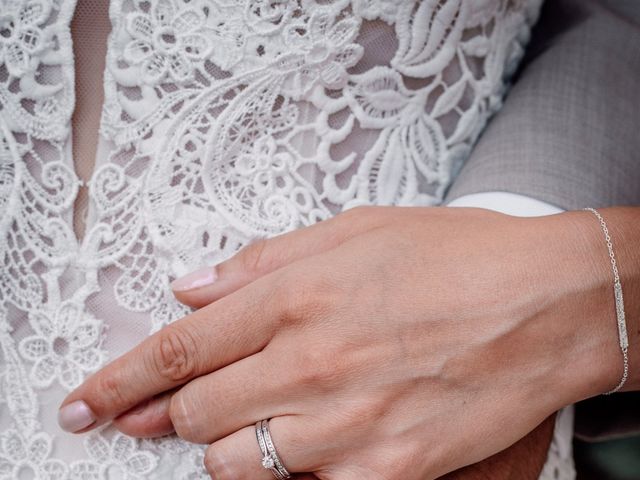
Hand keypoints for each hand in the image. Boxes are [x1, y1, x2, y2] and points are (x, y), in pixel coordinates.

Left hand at [58, 206, 632, 478]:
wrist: (546, 303)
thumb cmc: (456, 257)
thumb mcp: (355, 232)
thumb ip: (264, 261)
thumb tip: (195, 286)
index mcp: (297, 296)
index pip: (179, 348)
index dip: (120, 377)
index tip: (87, 400)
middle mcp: (311, 364)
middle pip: (196, 412)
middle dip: (171, 412)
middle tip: (162, 412)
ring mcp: (346, 426)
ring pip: (234, 463)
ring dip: (224, 445)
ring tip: (243, 422)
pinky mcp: (385, 472)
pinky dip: (286, 471)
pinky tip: (306, 445)